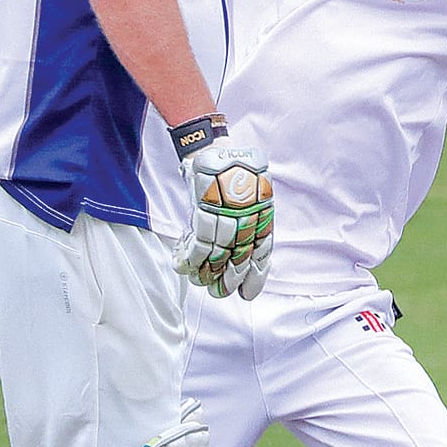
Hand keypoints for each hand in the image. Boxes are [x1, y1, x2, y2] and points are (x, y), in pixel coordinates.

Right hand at [173, 137, 273, 299]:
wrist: (215, 151)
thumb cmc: (235, 172)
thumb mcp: (256, 196)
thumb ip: (254, 222)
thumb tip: (250, 253)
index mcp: (262, 217)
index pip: (261, 254)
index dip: (254, 278)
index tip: (246, 294)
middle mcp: (246, 218)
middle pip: (238, 259)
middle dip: (228, 281)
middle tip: (219, 293)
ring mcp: (225, 215)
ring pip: (216, 255)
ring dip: (205, 273)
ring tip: (199, 281)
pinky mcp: (203, 210)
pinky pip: (198, 243)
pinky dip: (190, 258)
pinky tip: (185, 266)